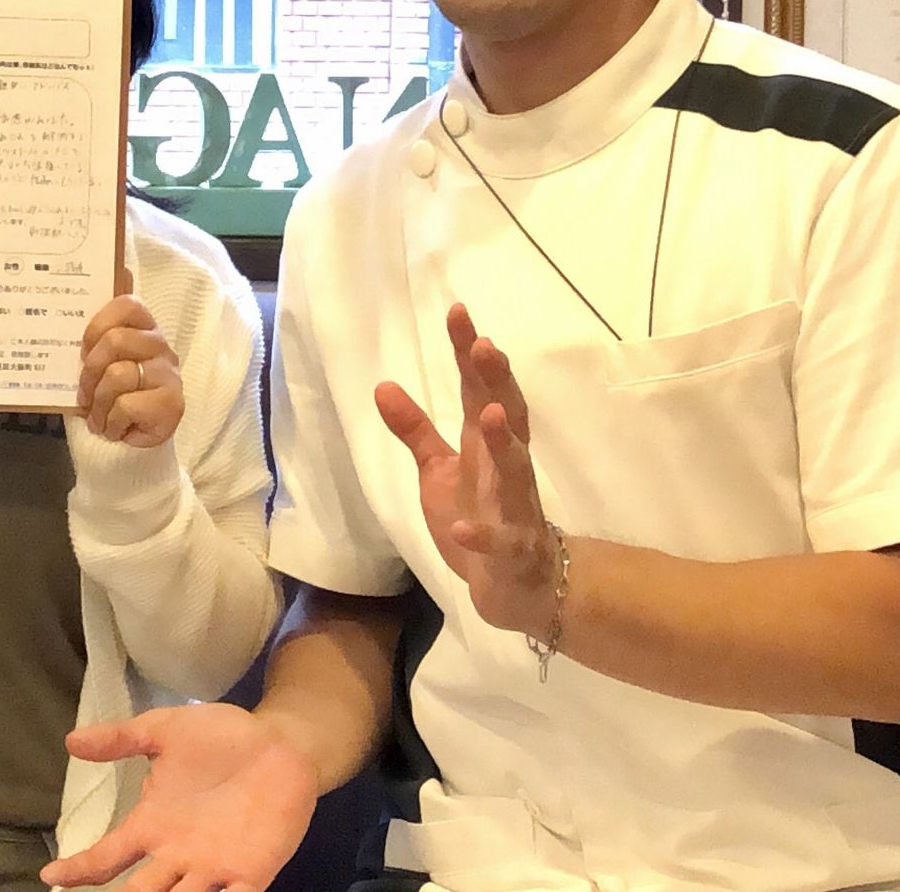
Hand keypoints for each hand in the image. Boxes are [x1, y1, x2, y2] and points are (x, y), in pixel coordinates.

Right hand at [42, 703, 316, 890]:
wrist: (282, 743)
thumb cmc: (223, 738)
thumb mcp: (167, 730)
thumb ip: (122, 738)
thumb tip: (71, 741)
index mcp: (153, 826)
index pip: (108, 856)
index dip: (79, 869)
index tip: (50, 877)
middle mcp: (177, 856)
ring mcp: (213, 868)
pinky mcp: (252, 872)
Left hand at [77, 267, 183, 446]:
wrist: (133, 443)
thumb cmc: (111, 397)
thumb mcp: (97, 362)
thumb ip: (99, 327)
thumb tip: (119, 269)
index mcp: (142, 328)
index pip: (126, 304)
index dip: (97, 326)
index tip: (83, 350)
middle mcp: (159, 345)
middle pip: (115, 341)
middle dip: (89, 372)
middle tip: (85, 394)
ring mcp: (169, 373)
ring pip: (118, 375)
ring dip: (98, 404)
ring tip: (99, 417)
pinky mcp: (173, 402)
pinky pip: (126, 404)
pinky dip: (111, 422)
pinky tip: (116, 428)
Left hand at [375, 304, 555, 635]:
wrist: (515, 587)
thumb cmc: (478, 517)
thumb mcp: (438, 471)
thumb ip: (415, 430)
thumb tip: (382, 384)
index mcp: (485, 444)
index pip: (479, 389)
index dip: (469, 353)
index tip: (458, 312)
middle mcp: (506, 468)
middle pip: (507, 416)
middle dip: (498, 382)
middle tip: (485, 346)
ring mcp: (515, 509)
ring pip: (517, 472)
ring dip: (504, 443)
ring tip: (490, 414)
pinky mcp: (514, 551)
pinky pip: (502, 542)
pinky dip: (484, 536)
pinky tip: (462, 528)